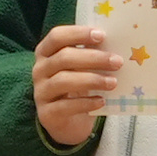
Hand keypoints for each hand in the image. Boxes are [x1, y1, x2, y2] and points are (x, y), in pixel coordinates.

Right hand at [31, 22, 120, 149]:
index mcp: (45, 52)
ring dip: (92, 80)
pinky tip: (101, 101)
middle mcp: (39, 70)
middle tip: (117, 62)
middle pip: (63, 57)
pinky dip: (86, 103)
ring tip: (113, 83)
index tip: (102, 35)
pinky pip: (66, 106)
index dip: (78, 34)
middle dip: (93, 58)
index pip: (57, 36)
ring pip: (63, 81)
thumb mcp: (81, 68)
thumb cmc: (77, 86)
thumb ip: (91, 54)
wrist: (69, 121)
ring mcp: (41, 92)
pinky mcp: (47, 113)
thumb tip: (117, 45)